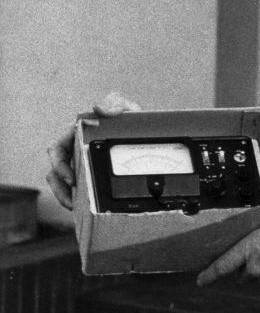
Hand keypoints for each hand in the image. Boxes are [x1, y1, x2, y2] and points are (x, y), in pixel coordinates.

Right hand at [46, 92, 140, 209]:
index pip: (57, 149)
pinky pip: (78, 190)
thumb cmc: (133, 121)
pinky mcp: (91, 177)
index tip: (71, 179)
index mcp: (78, 134)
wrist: (151, 138)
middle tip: (73, 201)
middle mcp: (76, 149)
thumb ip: (115, 104)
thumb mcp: (128, 110)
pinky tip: (86, 208)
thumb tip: (98, 109)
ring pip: (63, 183)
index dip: (59, 165)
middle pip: (56, 171)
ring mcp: (83, 164)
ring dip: (65, 197)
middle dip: (60, 188)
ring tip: (76, 208)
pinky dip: (79, 200)